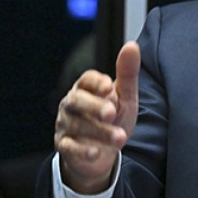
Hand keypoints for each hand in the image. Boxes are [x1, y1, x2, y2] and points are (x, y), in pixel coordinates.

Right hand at [54, 41, 140, 192]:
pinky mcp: (65, 146)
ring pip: (77, 125)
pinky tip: (96, 152)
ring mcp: (66, 125)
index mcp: (86, 88)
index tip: (109, 87)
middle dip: (94, 106)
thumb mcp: (124, 96)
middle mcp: (72, 104)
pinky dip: (81, 150)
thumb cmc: (113, 119)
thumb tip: (132, 45)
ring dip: (99, 131)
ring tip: (120, 137)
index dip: (96, 83)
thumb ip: (127, 73)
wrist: (104, 150)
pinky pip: (69, 147)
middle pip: (77, 100)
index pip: (86, 79)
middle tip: (112, 112)